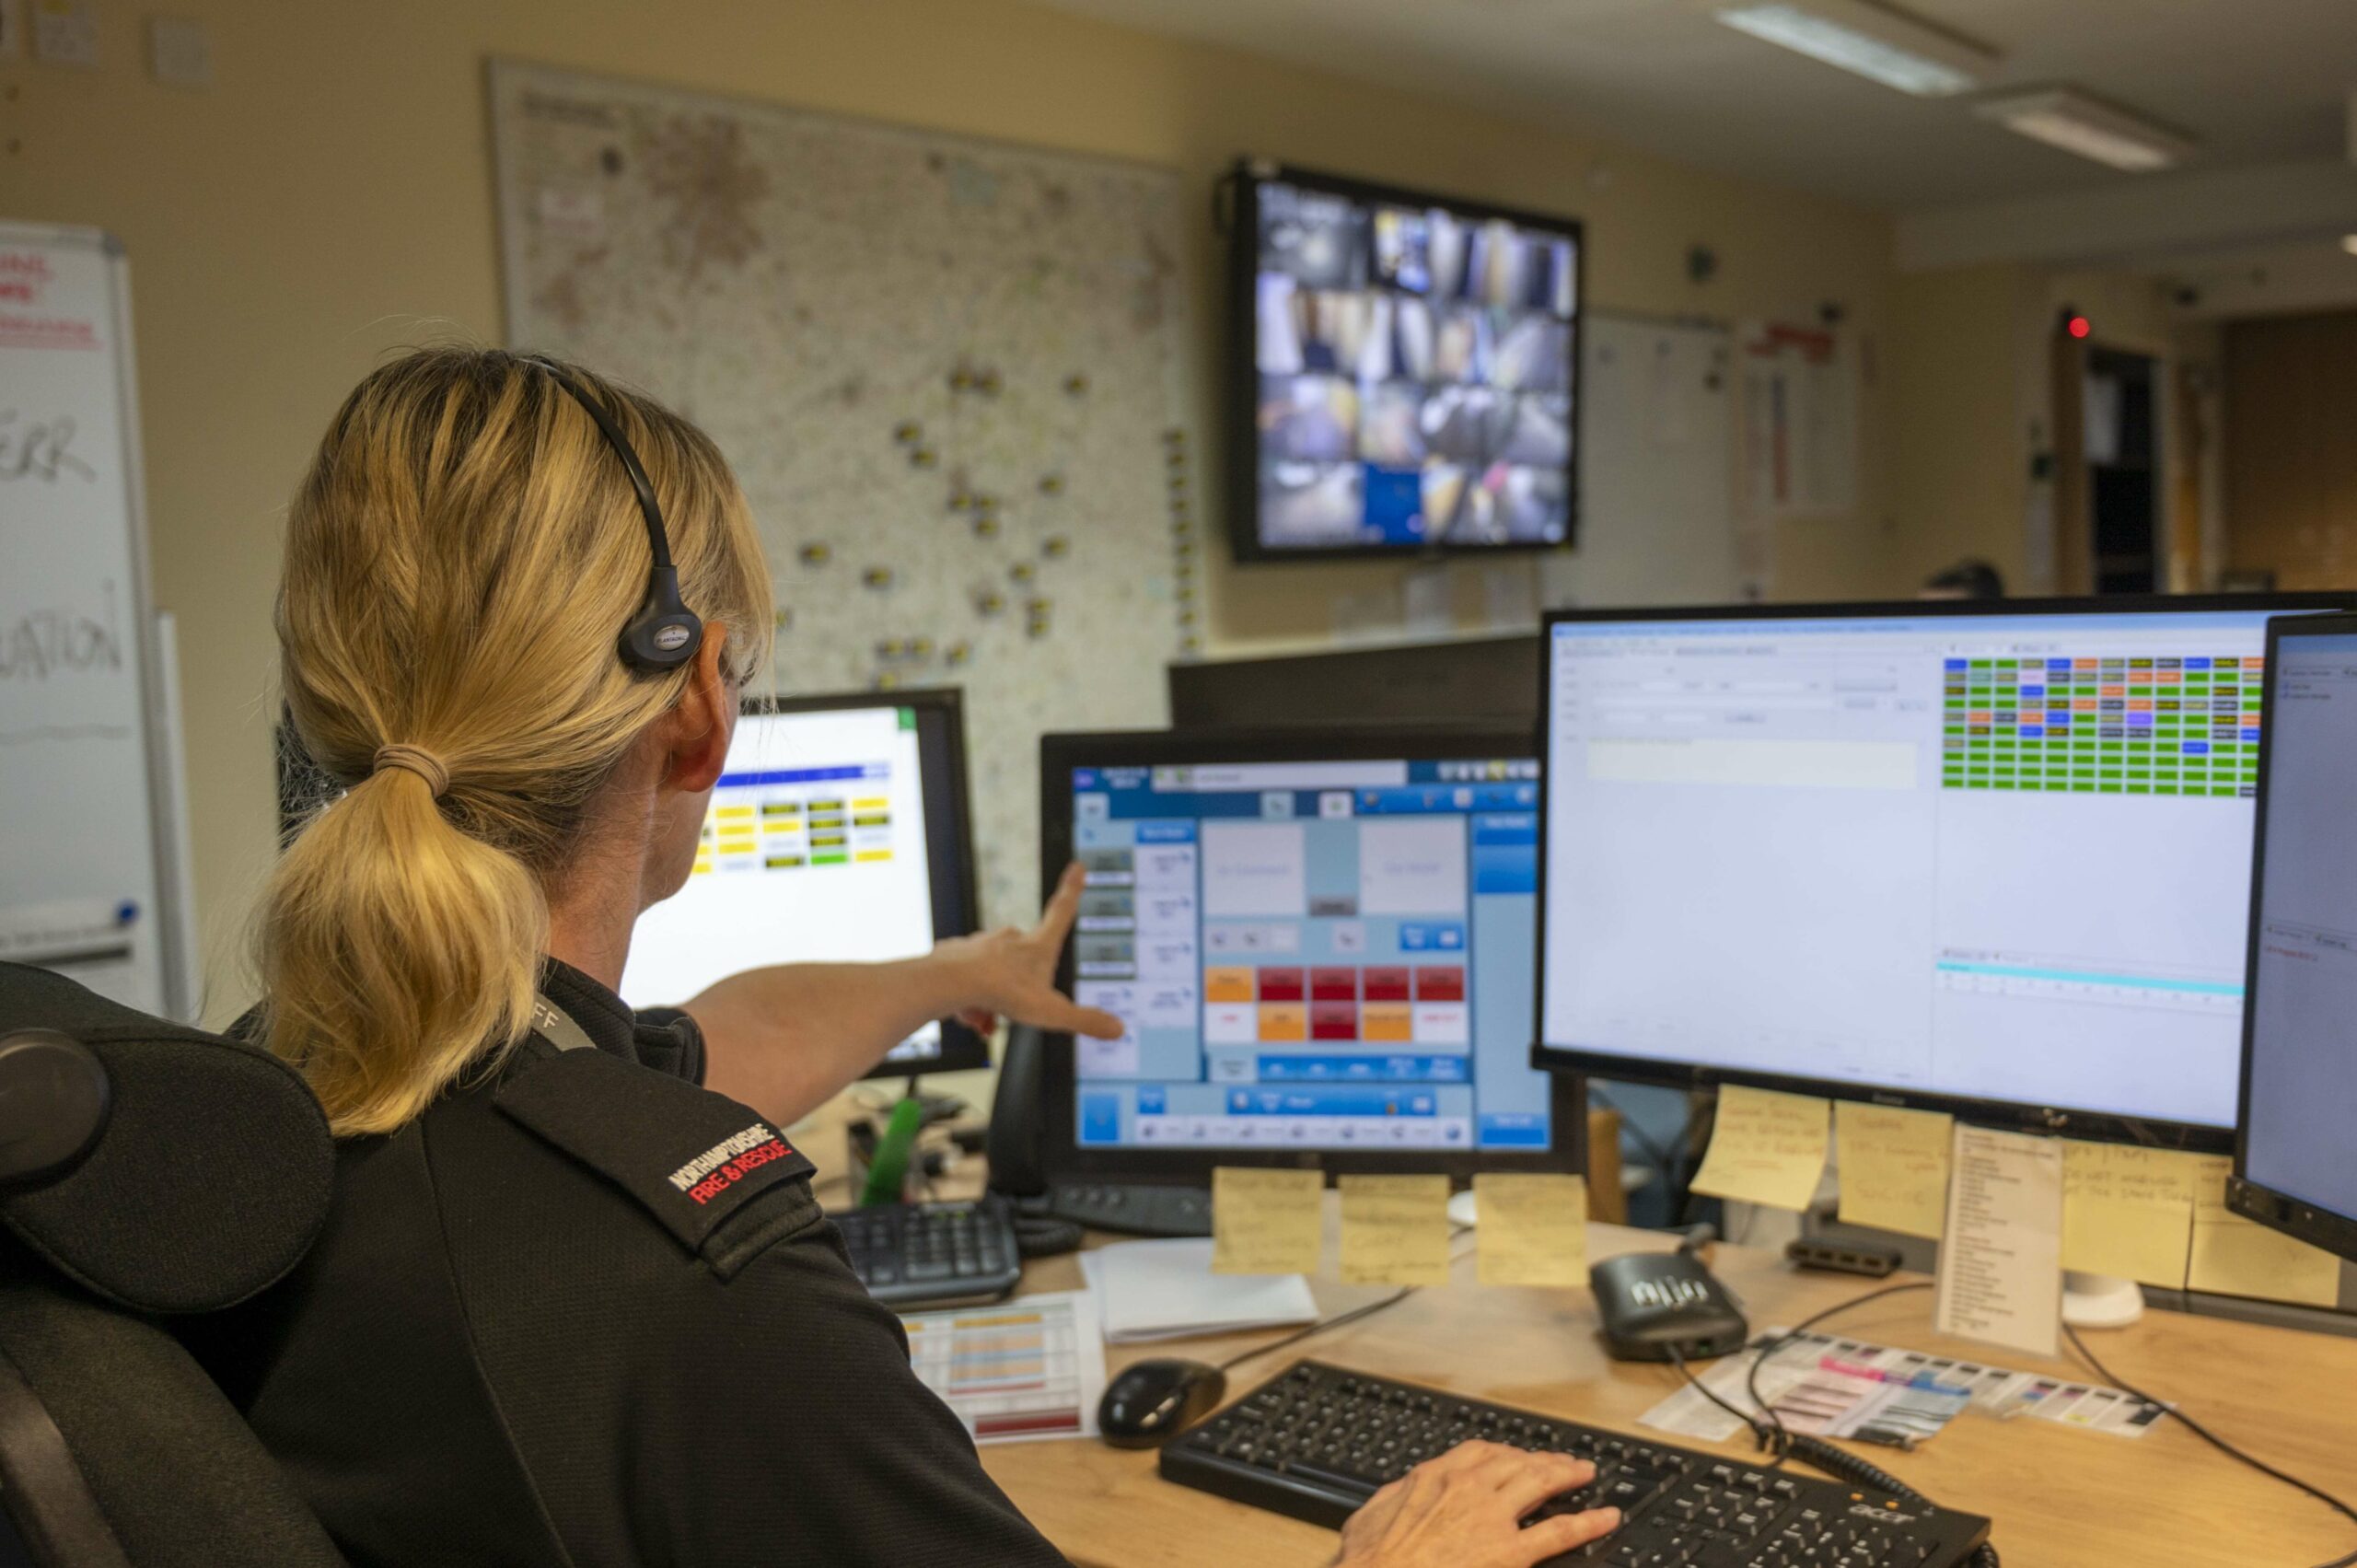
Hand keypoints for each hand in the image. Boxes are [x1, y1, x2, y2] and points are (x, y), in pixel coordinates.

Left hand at [936, 862, 1124, 1039]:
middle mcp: (1010, 938)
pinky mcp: (956, 952)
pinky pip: (967, 975)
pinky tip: (965, 1009)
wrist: (951, 982)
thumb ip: (1086, 1021)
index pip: (1062, 911)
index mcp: (1037, 946)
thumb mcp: (1053, 1013)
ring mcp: (981, 943)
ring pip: (994, 970)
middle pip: (1023, 958)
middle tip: (1016, 1008)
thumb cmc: (1002, 993)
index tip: (1078, 866)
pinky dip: (968, 994)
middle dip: (1021, 985)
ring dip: (992, 994)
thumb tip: (1117, 1028)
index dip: (1073, 889)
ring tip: (986, 1015)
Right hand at [1330, 1443, 1620, 1567]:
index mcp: (1433, 1477)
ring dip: (1567, 1476)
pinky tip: (1606, 1518)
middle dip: (1542, 1459)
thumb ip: (1392, 1497)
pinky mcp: (1510, 1552)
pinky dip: (1588, 1522)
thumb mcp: (1369, 1517)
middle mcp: (1468, 1489)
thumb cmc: (1370, 1562)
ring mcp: (1491, 1518)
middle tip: (1562, 1462)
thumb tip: (1401, 1488)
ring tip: (1585, 1474)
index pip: (1480, 1451)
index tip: (1515, 1454)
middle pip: (1516, 1461)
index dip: (1504, 1451)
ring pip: (1540, 1483)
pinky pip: (1559, 1531)